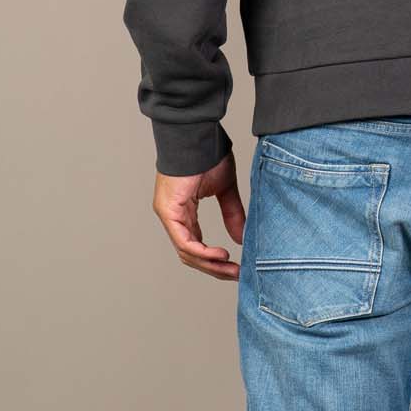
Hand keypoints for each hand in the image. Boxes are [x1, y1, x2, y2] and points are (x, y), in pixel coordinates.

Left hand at [153, 155, 246, 280]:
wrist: (197, 136)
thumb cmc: (208, 155)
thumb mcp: (225, 190)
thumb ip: (233, 214)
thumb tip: (242, 238)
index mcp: (184, 212)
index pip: (196, 246)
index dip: (215, 260)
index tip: (236, 267)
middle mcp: (173, 217)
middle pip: (191, 255)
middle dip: (215, 268)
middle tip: (236, 275)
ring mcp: (168, 215)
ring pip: (187, 252)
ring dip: (211, 264)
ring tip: (231, 269)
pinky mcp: (169, 212)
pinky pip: (184, 242)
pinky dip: (203, 252)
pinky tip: (221, 256)